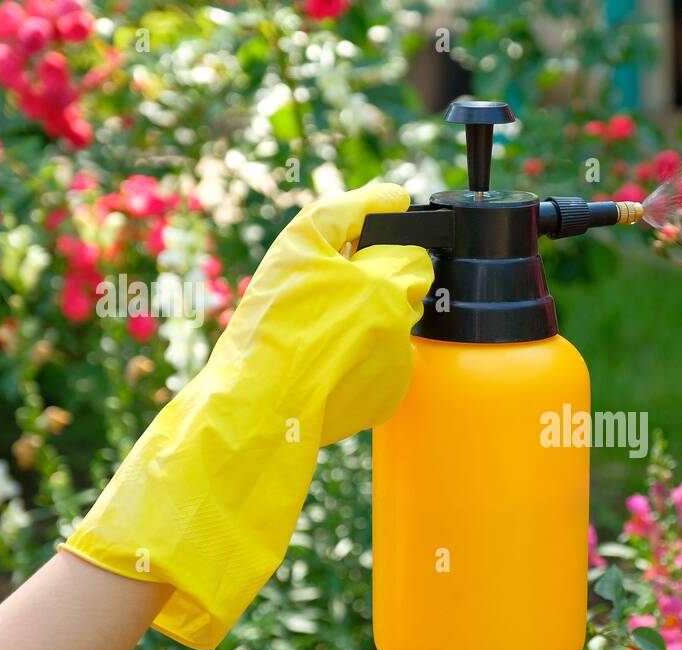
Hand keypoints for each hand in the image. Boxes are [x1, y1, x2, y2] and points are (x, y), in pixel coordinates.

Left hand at [61, 181, 433, 649]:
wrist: (265, 414)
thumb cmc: (316, 343)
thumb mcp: (383, 293)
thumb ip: (407, 269)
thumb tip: (412, 265)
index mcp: (308, 236)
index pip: (358, 205)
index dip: (387, 205)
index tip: (405, 203)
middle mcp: (295, 270)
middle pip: (358, 256)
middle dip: (391, 270)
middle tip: (416, 283)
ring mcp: (294, 314)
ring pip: (355, 303)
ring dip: (381, 315)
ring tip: (393, 333)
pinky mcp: (296, 355)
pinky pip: (343, 343)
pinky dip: (364, 350)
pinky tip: (370, 368)